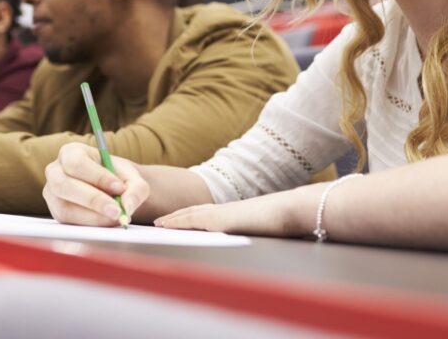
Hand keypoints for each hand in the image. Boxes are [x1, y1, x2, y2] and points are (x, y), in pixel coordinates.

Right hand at [43, 142, 147, 226]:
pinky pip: (69, 223)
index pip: (76, 162)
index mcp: (70, 152)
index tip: (119, 188)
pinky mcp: (57, 214)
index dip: (97, 176)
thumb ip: (136, 189)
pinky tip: (108, 223)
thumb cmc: (118, 178)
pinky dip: (91, 226)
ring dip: (93, 217)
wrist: (113, 191)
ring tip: (117, 218)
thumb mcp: (132, 177)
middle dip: (93, 200)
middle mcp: (55, 172)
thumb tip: (127, 207)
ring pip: (64, 208)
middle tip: (117, 211)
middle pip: (63, 185)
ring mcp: (52, 195)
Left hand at [154, 185, 319, 237]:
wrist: (289, 210)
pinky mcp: (220, 218)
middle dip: (176, 217)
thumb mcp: (261, 228)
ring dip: (173, 219)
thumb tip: (250, 236)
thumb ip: (251, 231)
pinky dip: (177, 221)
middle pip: (194, 212)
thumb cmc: (282, 221)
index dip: (189, 217)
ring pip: (190, 215)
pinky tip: (166, 225)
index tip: (175, 221)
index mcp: (233, 215)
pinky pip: (192, 219)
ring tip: (157, 223)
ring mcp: (221, 213)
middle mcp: (224, 211)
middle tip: (159, 222)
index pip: (205, 215)